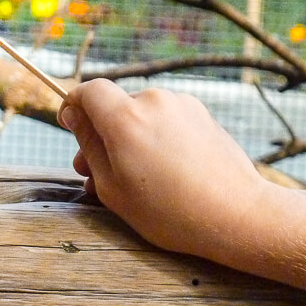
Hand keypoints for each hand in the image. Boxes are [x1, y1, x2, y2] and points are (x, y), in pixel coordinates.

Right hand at [58, 79, 274, 257]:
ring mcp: (181, 104)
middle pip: (115, 106)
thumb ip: (89, 146)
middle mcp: (153, 101)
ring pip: (141, 114)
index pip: (88, 90)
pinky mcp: (202, 113)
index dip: (73, 105)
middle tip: (95, 171)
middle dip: (101, 133)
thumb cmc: (169, 210)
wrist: (236, 214)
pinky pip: (166, 119)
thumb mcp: (113, 187)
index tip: (70, 126)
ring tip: (135, 176)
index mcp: (125, 118)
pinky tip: (165, 170)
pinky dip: (156, 137)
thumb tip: (74, 116)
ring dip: (131, 137)